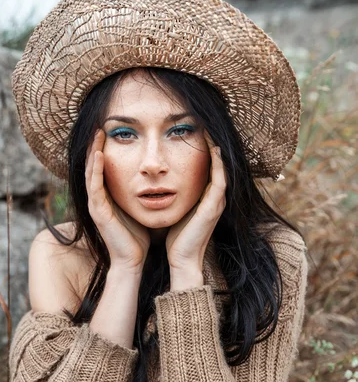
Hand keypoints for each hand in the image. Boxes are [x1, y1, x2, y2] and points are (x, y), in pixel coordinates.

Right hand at [85, 129, 150, 271]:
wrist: (133, 261)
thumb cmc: (138, 237)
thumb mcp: (139, 207)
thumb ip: (140, 192)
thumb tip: (156, 177)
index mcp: (107, 197)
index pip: (102, 168)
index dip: (104, 149)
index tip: (111, 130)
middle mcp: (98, 199)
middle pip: (93, 166)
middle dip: (96, 145)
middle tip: (100, 125)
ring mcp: (96, 205)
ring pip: (90, 172)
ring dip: (93, 151)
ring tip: (97, 133)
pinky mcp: (98, 212)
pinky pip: (95, 186)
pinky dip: (96, 169)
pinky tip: (100, 154)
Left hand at [166, 131, 226, 270]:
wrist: (181, 259)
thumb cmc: (176, 237)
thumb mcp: (176, 209)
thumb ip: (174, 194)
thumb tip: (160, 181)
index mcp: (206, 196)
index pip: (209, 165)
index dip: (204, 147)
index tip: (195, 128)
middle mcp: (216, 196)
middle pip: (218, 162)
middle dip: (213, 142)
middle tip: (205, 121)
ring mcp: (217, 200)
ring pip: (222, 166)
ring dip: (217, 146)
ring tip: (209, 127)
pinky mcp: (214, 205)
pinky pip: (220, 177)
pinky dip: (218, 161)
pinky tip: (213, 147)